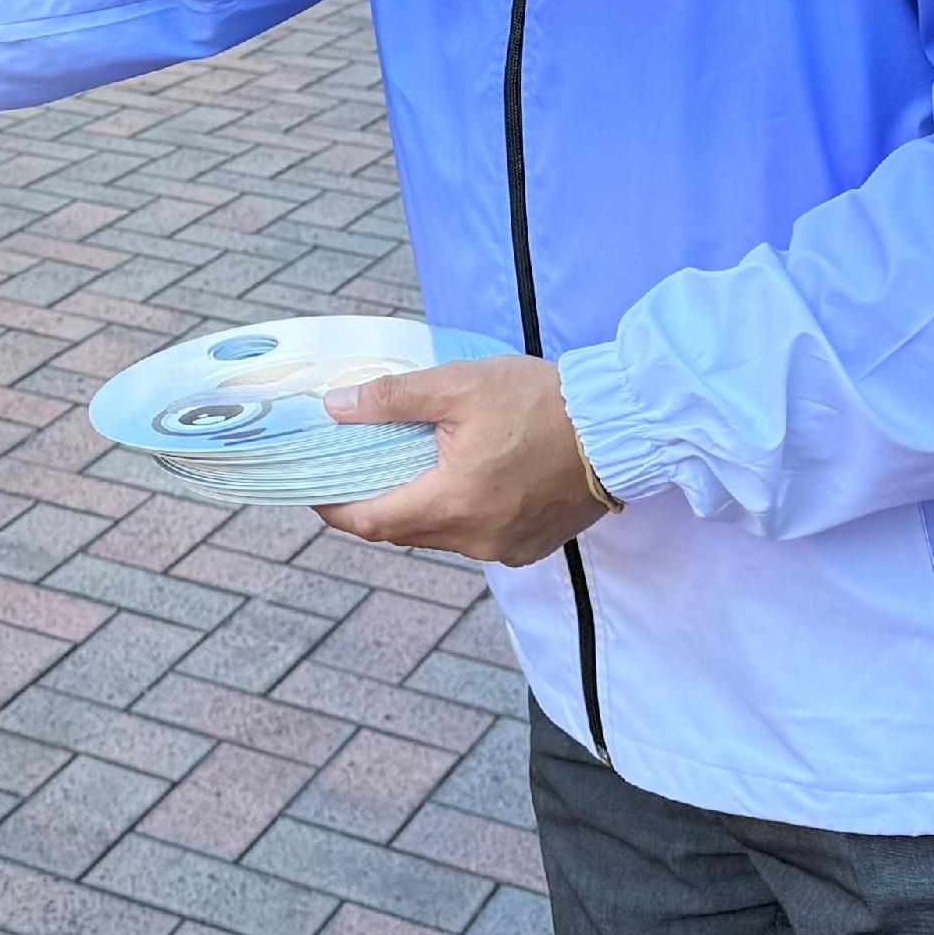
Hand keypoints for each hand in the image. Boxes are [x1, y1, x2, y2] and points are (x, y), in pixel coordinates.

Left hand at [316, 358, 614, 565]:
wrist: (618, 427)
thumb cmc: (539, 402)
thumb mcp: (458, 386)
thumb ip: (392, 399)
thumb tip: (336, 407)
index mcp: (451, 505)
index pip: (369, 523)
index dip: (334, 508)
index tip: (315, 488)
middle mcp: (475, 539)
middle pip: (403, 532)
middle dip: (376, 503)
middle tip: (360, 468)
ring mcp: (506, 549)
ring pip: (440, 536)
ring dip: (421, 507)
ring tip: (413, 466)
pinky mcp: (531, 547)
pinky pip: (476, 537)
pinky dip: (459, 513)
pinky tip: (464, 479)